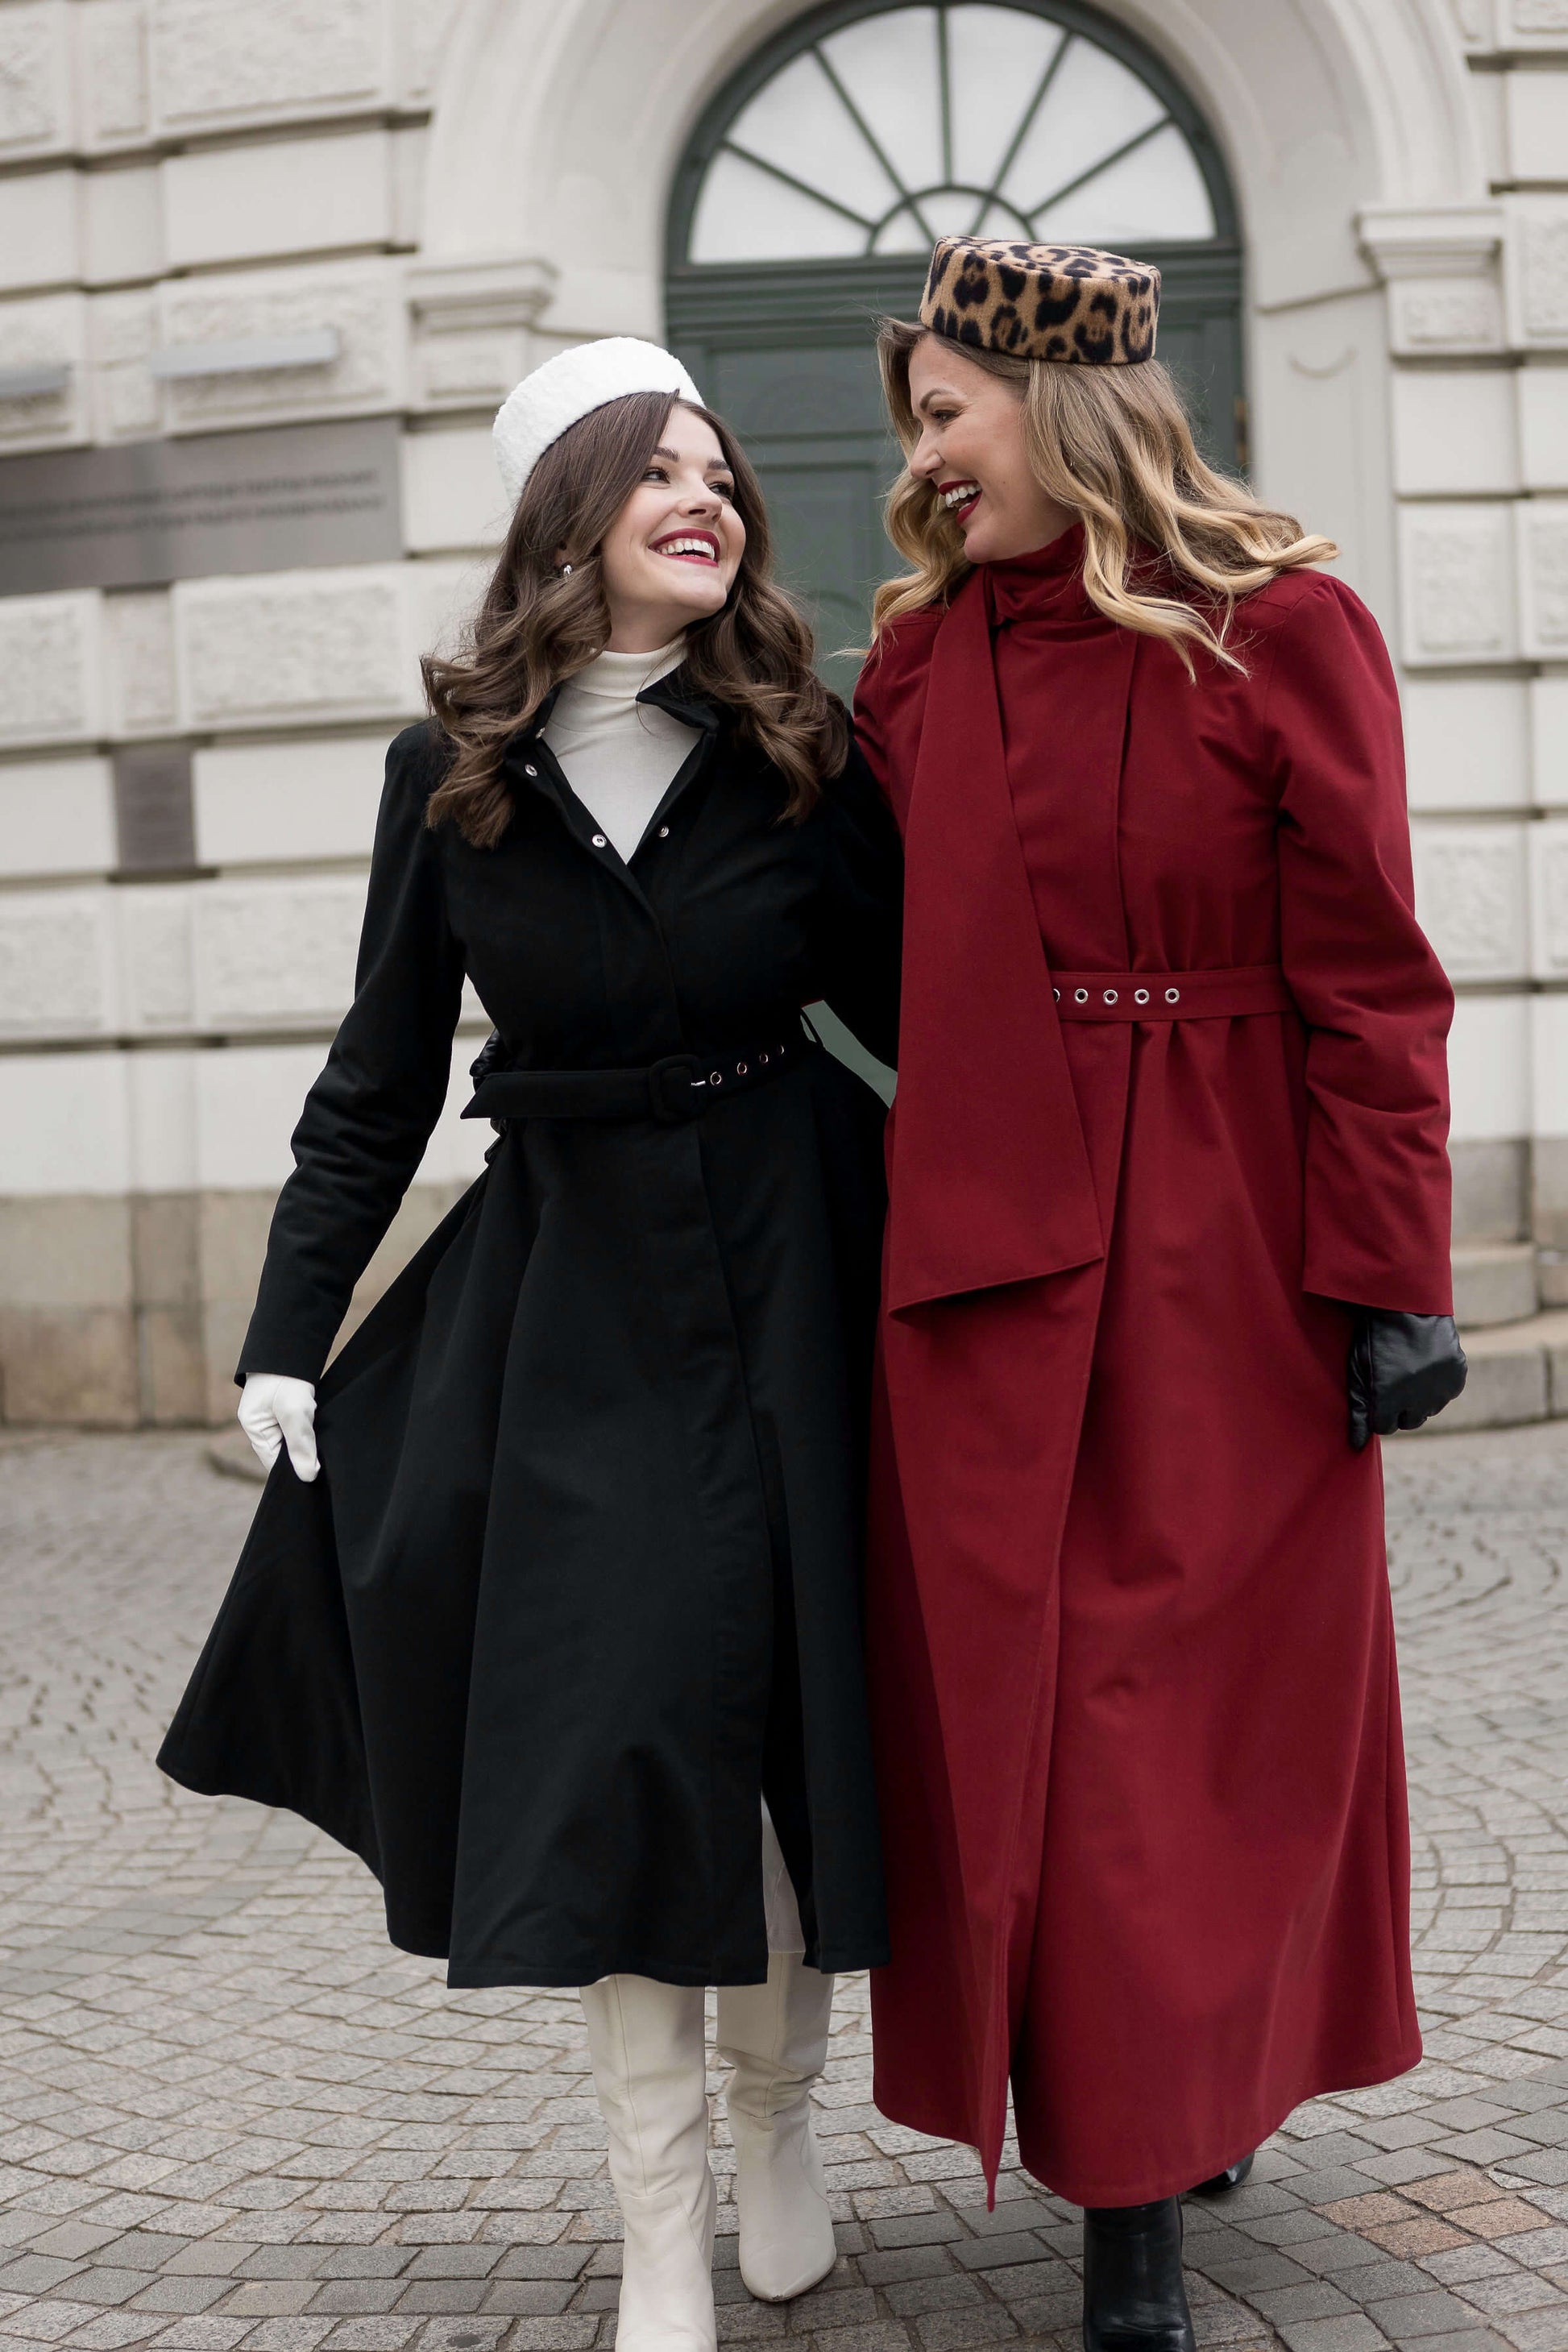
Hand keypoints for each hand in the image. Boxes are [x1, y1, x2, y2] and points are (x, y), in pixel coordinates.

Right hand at [239, 1373, 319, 1481]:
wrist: (290, 1340)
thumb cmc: (286, 1377)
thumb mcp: (295, 1413)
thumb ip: (300, 1446)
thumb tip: (308, 1476)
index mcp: (253, 1428)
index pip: (273, 1462)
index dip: (293, 1471)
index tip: (315, 1477)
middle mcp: (259, 1423)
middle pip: (282, 1452)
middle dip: (301, 1456)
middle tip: (323, 1462)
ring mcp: (271, 1413)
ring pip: (292, 1438)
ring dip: (307, 1441)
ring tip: (324, 1445)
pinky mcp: (284, 1404)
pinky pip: (297, 1425)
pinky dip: (308, 1427)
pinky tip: (321, 1428)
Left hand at [1347, 1310, 1466, 1449]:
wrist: (1405, 1303)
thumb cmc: (1375, 1337)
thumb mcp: (1358, 1370)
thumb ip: (1358, 1410)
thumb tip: (1356, 1446)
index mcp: (1387, 1398)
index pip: (1384, 1427)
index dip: (1378, 1412)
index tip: (1376, 1395)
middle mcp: (1416, 1397)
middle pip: (1408, 1422)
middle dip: (1399, 1409)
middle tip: (1393, 1383)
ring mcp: (1440, 1386)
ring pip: (1428, 1410)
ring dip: (1419, 1398)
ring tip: (1409, 1370)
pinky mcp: (1457, 1375)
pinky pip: (1446, 1393)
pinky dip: (1437, 1385)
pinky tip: (1426, 1365)